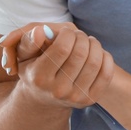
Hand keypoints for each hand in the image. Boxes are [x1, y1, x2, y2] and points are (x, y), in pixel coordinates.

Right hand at [0, 21, 115, 109]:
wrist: (44, 99)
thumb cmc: (34, 71)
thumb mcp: (24, 58)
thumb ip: (29, 42)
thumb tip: (40, 30)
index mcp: (39, 77)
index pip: (62, 49)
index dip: (68, 35)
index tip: (67, 31)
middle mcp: (57, 90)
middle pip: (80, 54)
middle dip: (82, 38)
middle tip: (80, 34)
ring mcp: (75, 97)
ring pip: (94, 62)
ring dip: (95, 45)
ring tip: (89, 41)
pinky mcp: (90, 99)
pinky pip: (106, 74)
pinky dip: (106, 58)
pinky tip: (98, 52)